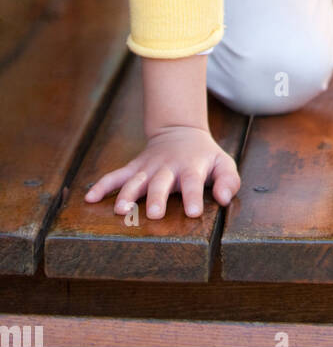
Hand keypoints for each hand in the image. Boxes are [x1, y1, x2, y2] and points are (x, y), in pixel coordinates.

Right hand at [83, 126, 240, 218]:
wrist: (181, 132)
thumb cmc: (205, 157)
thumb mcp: (223, 164)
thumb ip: (228, 181)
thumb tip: (223, 198)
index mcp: (191, 167)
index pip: (193, 182)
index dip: (193, 196)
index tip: (193, 212)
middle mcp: (167, 168)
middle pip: (161, 183)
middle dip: (157, 197)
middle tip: (154, 214)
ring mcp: (148, 168)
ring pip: (135, 180)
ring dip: (127, 194)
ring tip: (120, 210)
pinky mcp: (134, 168)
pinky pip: (116, 176)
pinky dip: (102, 185)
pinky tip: (89, 198)